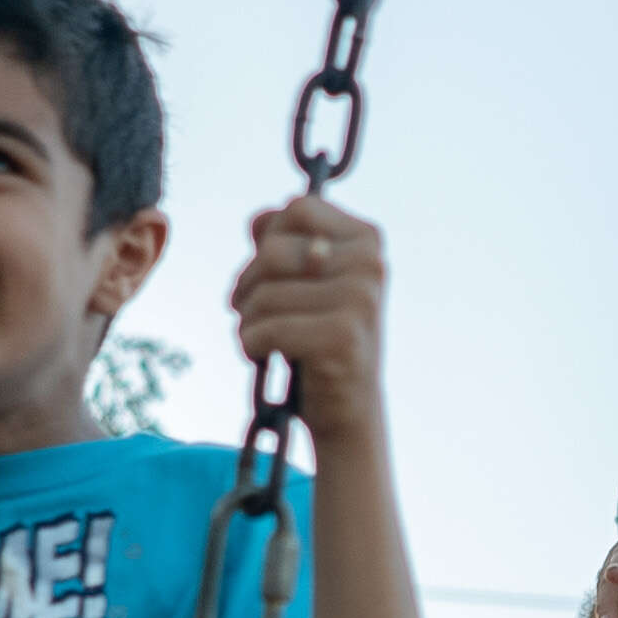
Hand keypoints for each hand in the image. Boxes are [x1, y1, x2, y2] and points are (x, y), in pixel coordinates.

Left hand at [230, 196, 387, 445]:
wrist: (347, 408)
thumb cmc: (319, 337)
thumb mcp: (305, 281)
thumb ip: (284, 241)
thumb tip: (260, 219)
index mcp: (368, 239)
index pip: (298, 209)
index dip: (268, 241)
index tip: (265, 276)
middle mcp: (371, 264)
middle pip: (274, 251)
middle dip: (247, 284)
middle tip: (247, 310)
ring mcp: (361, 300)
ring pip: (264, 293)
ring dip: (246, 319)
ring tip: (257, 336)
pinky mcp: (342, 337)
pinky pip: (267, 328)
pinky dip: (250, 344)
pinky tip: (263, 355)